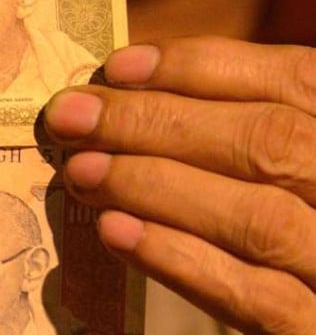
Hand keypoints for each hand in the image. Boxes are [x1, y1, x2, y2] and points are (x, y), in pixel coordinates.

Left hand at [43, 36, 315, 334]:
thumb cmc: (288, 212)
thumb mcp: (279, 159)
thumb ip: (229, 122)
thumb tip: (122, 89)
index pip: (294, 79)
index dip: (202, 67)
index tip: (117, 67)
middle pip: (268, 141)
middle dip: (156, 121)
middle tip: (71, 116)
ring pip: (258, 217)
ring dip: (155, 186)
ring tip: (81, 171)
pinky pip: (257, 297)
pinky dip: (179, 258)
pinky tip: (114, 231)